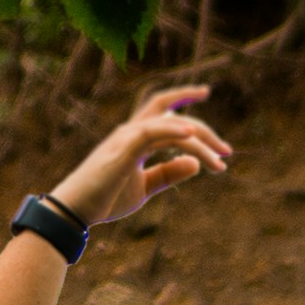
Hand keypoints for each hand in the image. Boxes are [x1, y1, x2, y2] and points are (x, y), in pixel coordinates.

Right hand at [55, 80, 229, 231]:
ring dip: (199, 142)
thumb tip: (195, 163)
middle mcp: (132, 131)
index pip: (163, 109)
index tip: (206, 91)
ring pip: (170, 127)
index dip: (183, 96)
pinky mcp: (122, 149)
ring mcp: (126, 138)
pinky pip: (151, 132)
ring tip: (220, 162)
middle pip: (172, 114)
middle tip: (227, 151)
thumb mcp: (145, 187)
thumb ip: (168, 174)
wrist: (77, 212)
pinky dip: (172, 130)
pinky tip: (191, 135)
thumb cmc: (105, 199)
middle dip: (204, 130)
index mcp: (136, 138)